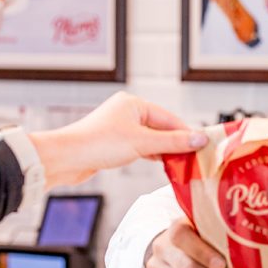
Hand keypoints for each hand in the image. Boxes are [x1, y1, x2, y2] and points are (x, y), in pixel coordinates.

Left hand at [28, 91, 208, 187]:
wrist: (64, 159)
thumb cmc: (99, 144)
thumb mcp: (142, 143)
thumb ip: (173, 142)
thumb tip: (201, 139)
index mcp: (134, 104)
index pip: (169, 118)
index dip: (187, 133)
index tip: (203, 146)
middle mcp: (127, 112)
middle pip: (161, 128)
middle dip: (176, 143)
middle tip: (194, 158)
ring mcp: (120, 128)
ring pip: (151, 139)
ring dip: (164, 151)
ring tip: (181, 163)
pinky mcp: (114, 143)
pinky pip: (141, 147)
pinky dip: (152, 154)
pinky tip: (161, 164)